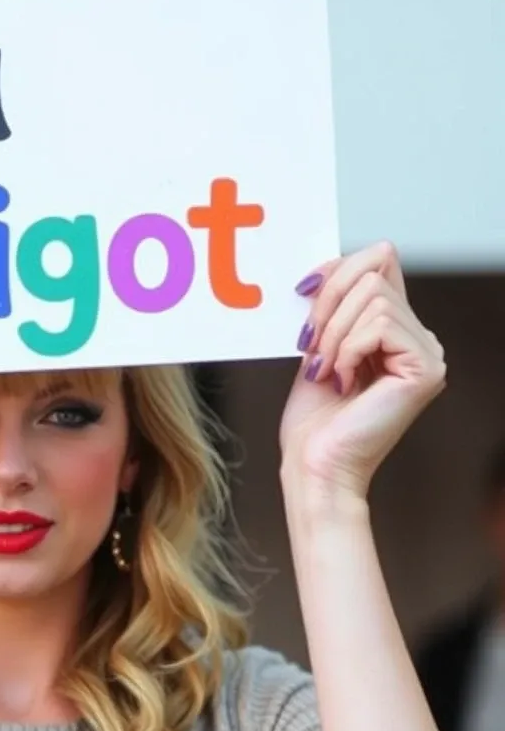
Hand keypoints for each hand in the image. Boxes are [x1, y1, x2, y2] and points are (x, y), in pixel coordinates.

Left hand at [278, 241, 445, 498]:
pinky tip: (341, 380)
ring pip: (374, 298)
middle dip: (328, 305)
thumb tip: (324, 269)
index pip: (379, 263)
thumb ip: (329, 310)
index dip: (337, 269)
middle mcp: (419, 339)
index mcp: (395, 331)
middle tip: (309, 346)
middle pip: (375, 272)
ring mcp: (428, 353)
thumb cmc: (312, 423)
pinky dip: (346, 349)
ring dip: (333, 334)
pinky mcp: (425, 368)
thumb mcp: (315, 350)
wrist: (315, 467)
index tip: (302, 293)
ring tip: (325, 371)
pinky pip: (378, 325)